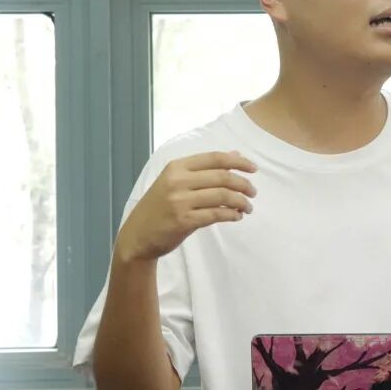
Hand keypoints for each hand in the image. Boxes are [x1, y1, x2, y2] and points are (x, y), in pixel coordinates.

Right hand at [114, 151, 257, 262]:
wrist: (137, 236)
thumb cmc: (159, 207)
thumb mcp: (175, 181)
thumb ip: (203, 169)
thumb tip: (235, 155)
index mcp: (176, 167)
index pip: (215, 158)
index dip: (239, 162)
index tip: (254, 169)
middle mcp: (178, 181)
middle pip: (222, 177)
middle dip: (243, 184)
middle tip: (253, 192)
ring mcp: (180, 201)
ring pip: (222, 196)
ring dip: (241, 201)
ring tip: (248, 207)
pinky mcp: (184, 221)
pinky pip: (216, 214)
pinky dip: (231, 215)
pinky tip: (237, 216)